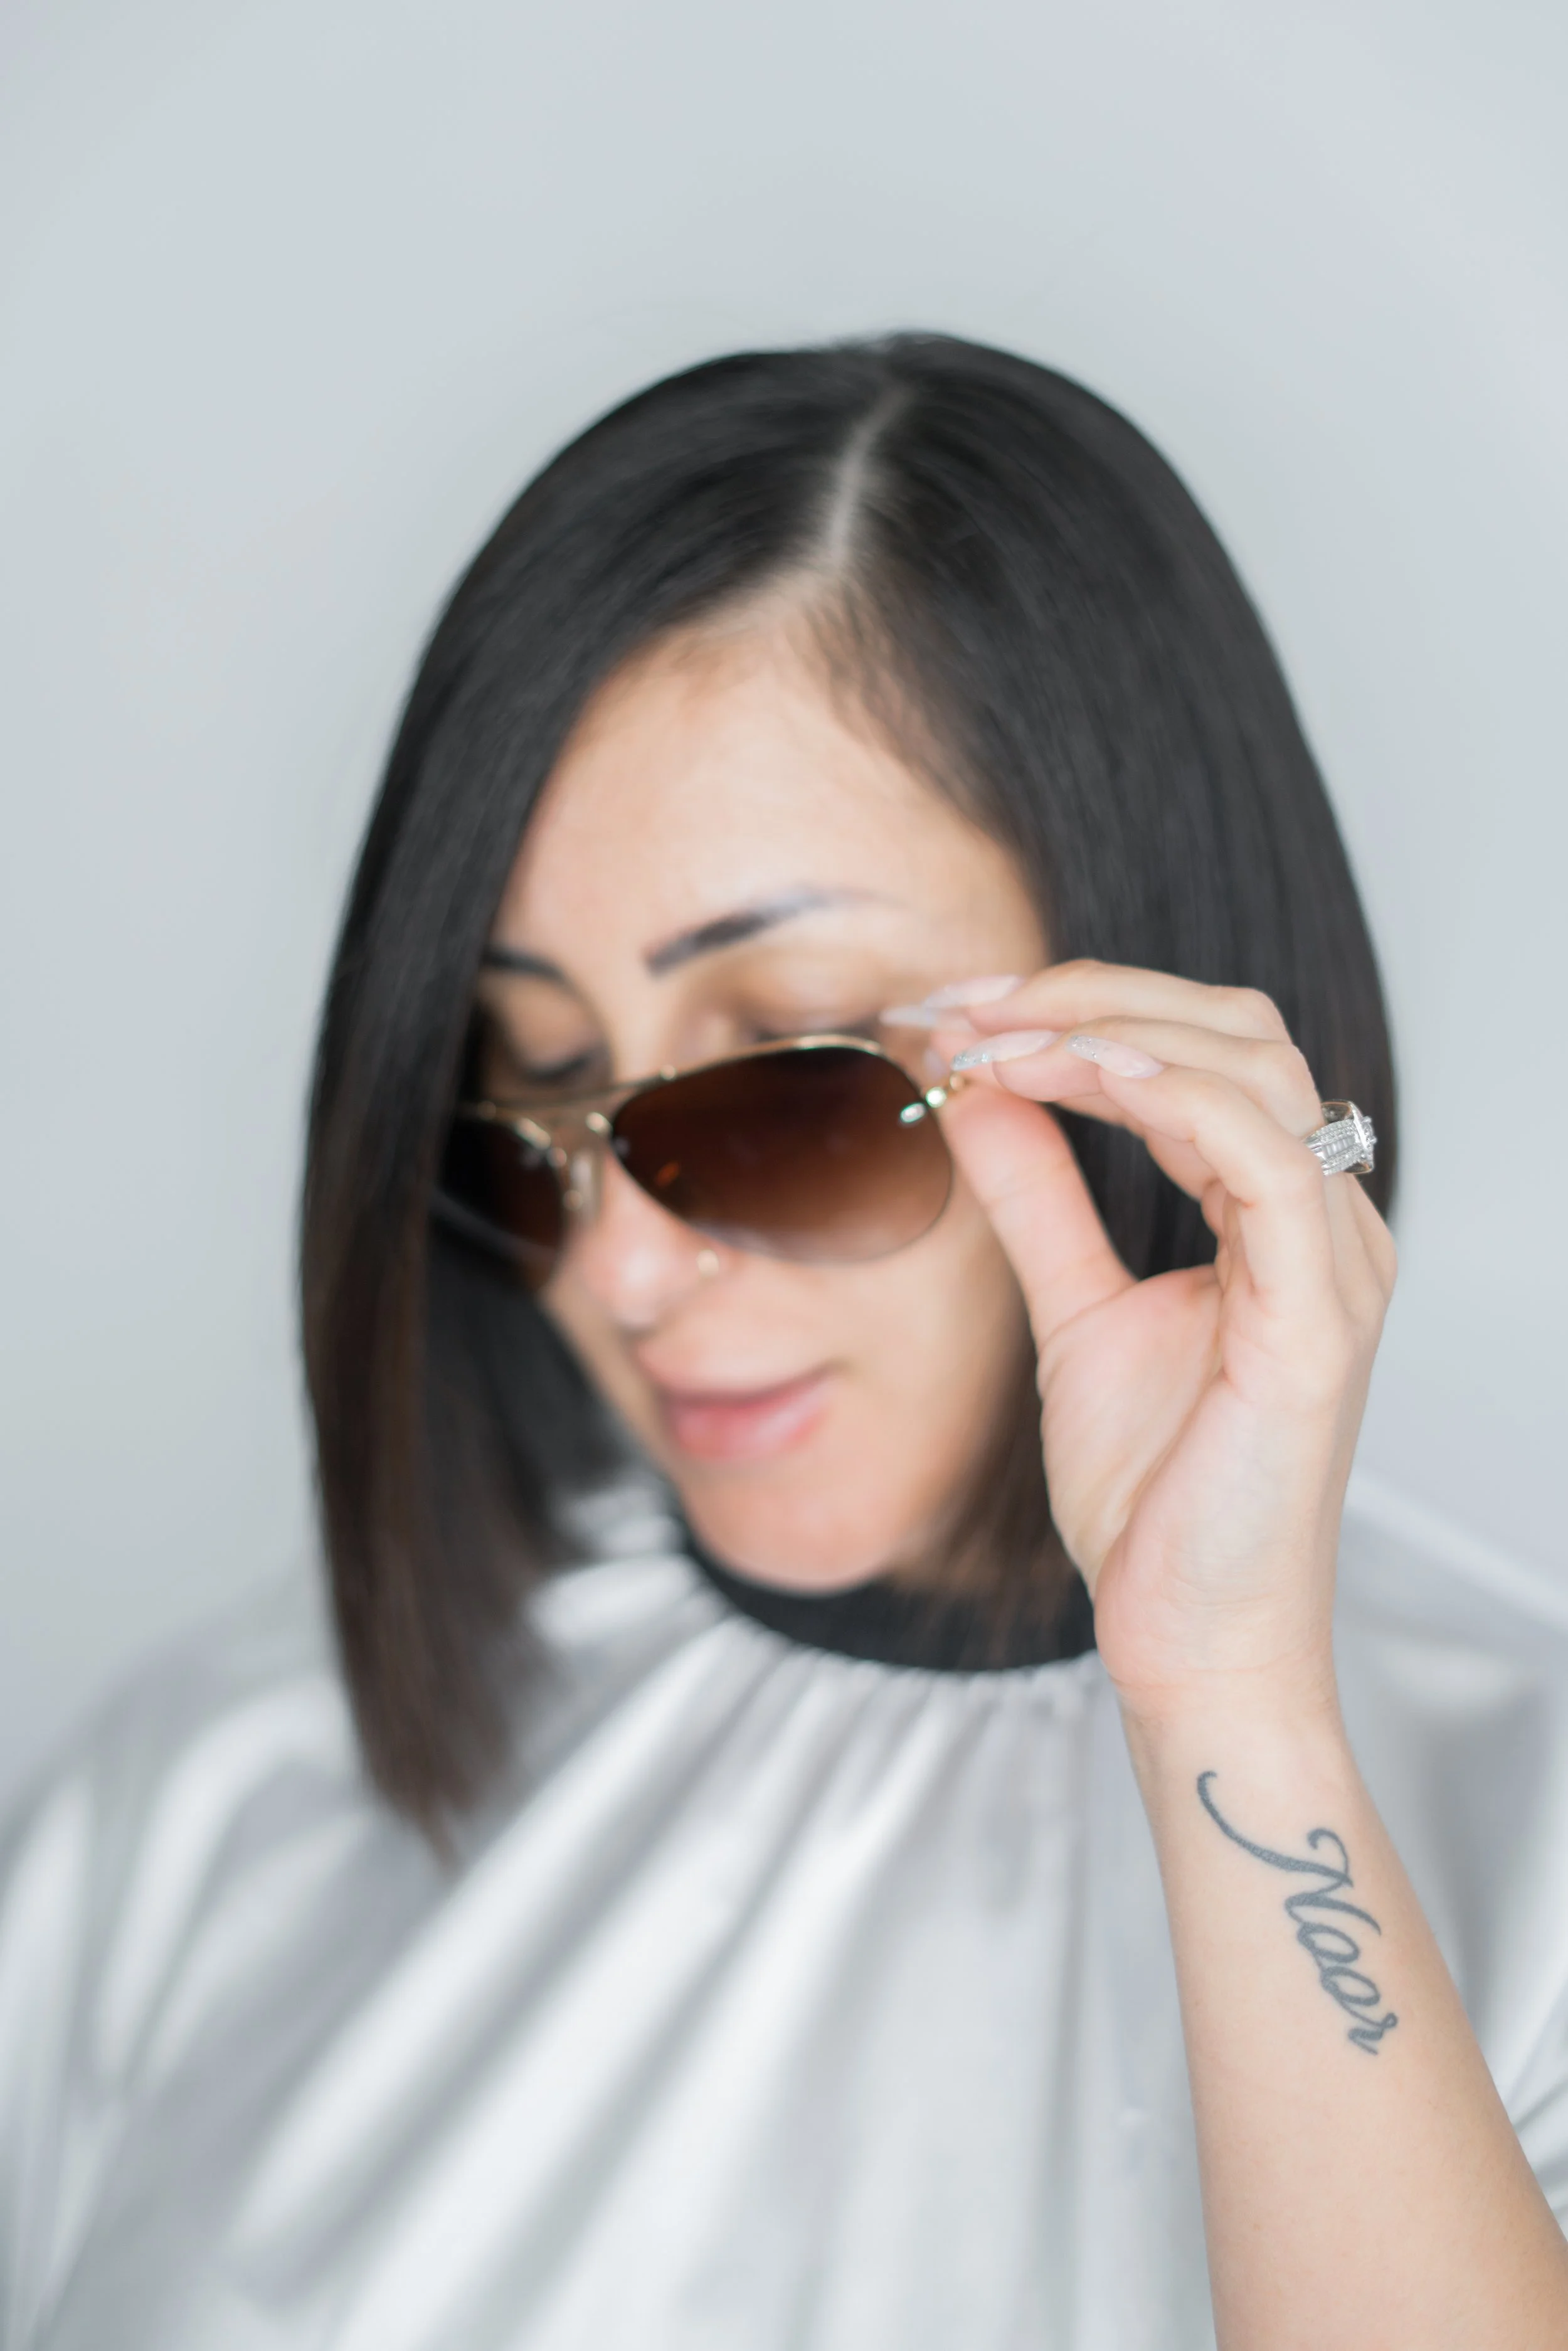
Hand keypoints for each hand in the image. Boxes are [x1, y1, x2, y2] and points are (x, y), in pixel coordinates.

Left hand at [926, 963, 1395, 1723]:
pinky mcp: (1315, 1321)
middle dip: (1089, 994)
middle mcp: (1325, 1224)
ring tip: (997, 1037)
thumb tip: (975, 1091)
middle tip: (962, 1005)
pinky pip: (1263, 1162)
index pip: (1203, 1051)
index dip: (1079, 1007)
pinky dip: (1169, 1095)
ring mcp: (1333, 1266)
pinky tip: (1073, 1075)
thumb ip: (1036, 1198)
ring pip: (1253, 1070)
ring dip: (1111, 1029)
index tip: (956, 1011)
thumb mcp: (1072, 1311)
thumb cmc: (1156, 1496)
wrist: (1187, 1639)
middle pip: (1237, 1030)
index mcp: (1280, 1217)